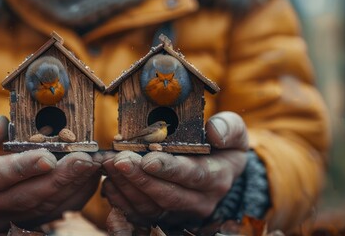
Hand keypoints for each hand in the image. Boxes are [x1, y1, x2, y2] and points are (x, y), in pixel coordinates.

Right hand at [0, 114, 100, 232]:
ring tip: (93, 165)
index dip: (22, 168)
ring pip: (43, 206)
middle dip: (58, 178)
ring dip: (71, 187)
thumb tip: (0, 128)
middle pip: (26, 196)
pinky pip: (53, 212)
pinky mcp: (23, 221)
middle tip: (84, 159)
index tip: (48, 156)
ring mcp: (5, 218)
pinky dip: (75, 196)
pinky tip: (90, 177)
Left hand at [101, 111, 248, 227]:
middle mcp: (200, 201)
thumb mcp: (235, 132)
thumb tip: (214, 132)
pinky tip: (109, 182)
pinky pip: (139, 214)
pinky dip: (121, 200)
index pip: (192, 175)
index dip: (169, 168)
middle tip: (120, 160)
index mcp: (217, 178)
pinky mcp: (163, 217)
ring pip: (150, 206)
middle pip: (167, 194)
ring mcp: (180, 212)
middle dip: (141, 178)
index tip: (147, 159)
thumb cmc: (223, 147)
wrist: (220, 172)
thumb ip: (228, 127)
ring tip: (110, 165)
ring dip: (127, 187)